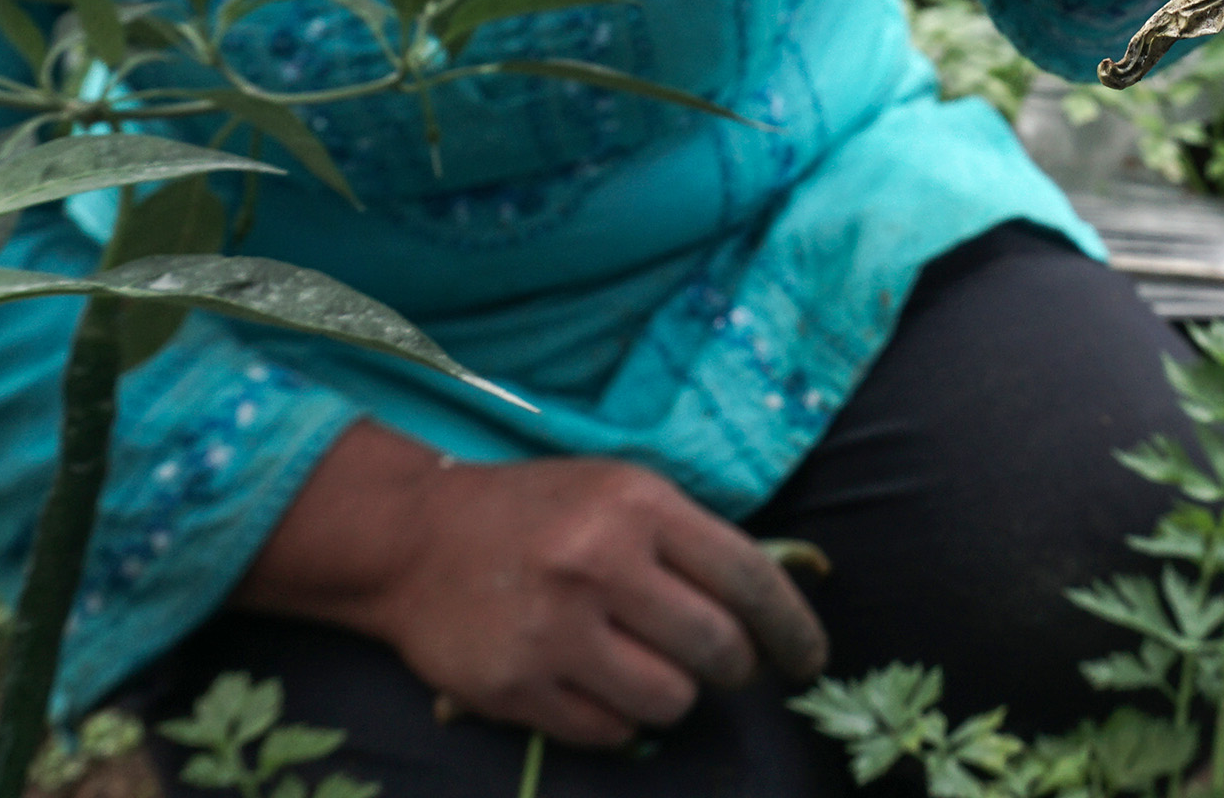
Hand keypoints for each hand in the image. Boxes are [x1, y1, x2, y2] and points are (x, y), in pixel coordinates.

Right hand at [235, 422, 826, 746]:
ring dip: (674, 695)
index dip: (793, 629)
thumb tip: (777, 602)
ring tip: (647, 666)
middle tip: (722, 664)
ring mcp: (554, 630)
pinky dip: (618, 718)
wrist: (413, 538)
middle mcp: (598, 563)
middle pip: (718, 650)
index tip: (810, 659)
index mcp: (637, 505)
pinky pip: (609, 731)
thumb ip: (692, 541)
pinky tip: (596, 684)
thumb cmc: (537, 512)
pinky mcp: (515, 687)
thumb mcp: (619, 492)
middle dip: (735, 667)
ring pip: (669, 701)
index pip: (748, 578)